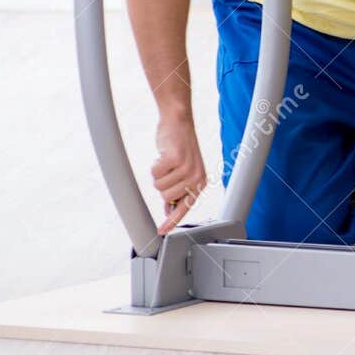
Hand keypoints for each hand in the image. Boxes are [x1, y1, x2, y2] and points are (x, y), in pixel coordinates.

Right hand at [153, 112, 206, 232]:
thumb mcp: (183, 172)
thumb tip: (169, 210)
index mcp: (199, 182)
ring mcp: (187, 168)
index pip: (185, 207)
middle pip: (165, 196)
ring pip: (159, 186)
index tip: (161, 232)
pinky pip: (155, 173)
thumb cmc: (178, 147)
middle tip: (168, 170)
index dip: (172, 220)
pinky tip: (164, 155)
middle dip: (162, 185)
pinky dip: (155, 165)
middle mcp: (196, 177)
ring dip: (158, 174)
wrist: (178, 122)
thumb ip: (178, 191)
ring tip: (167, 162)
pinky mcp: (176, 159)